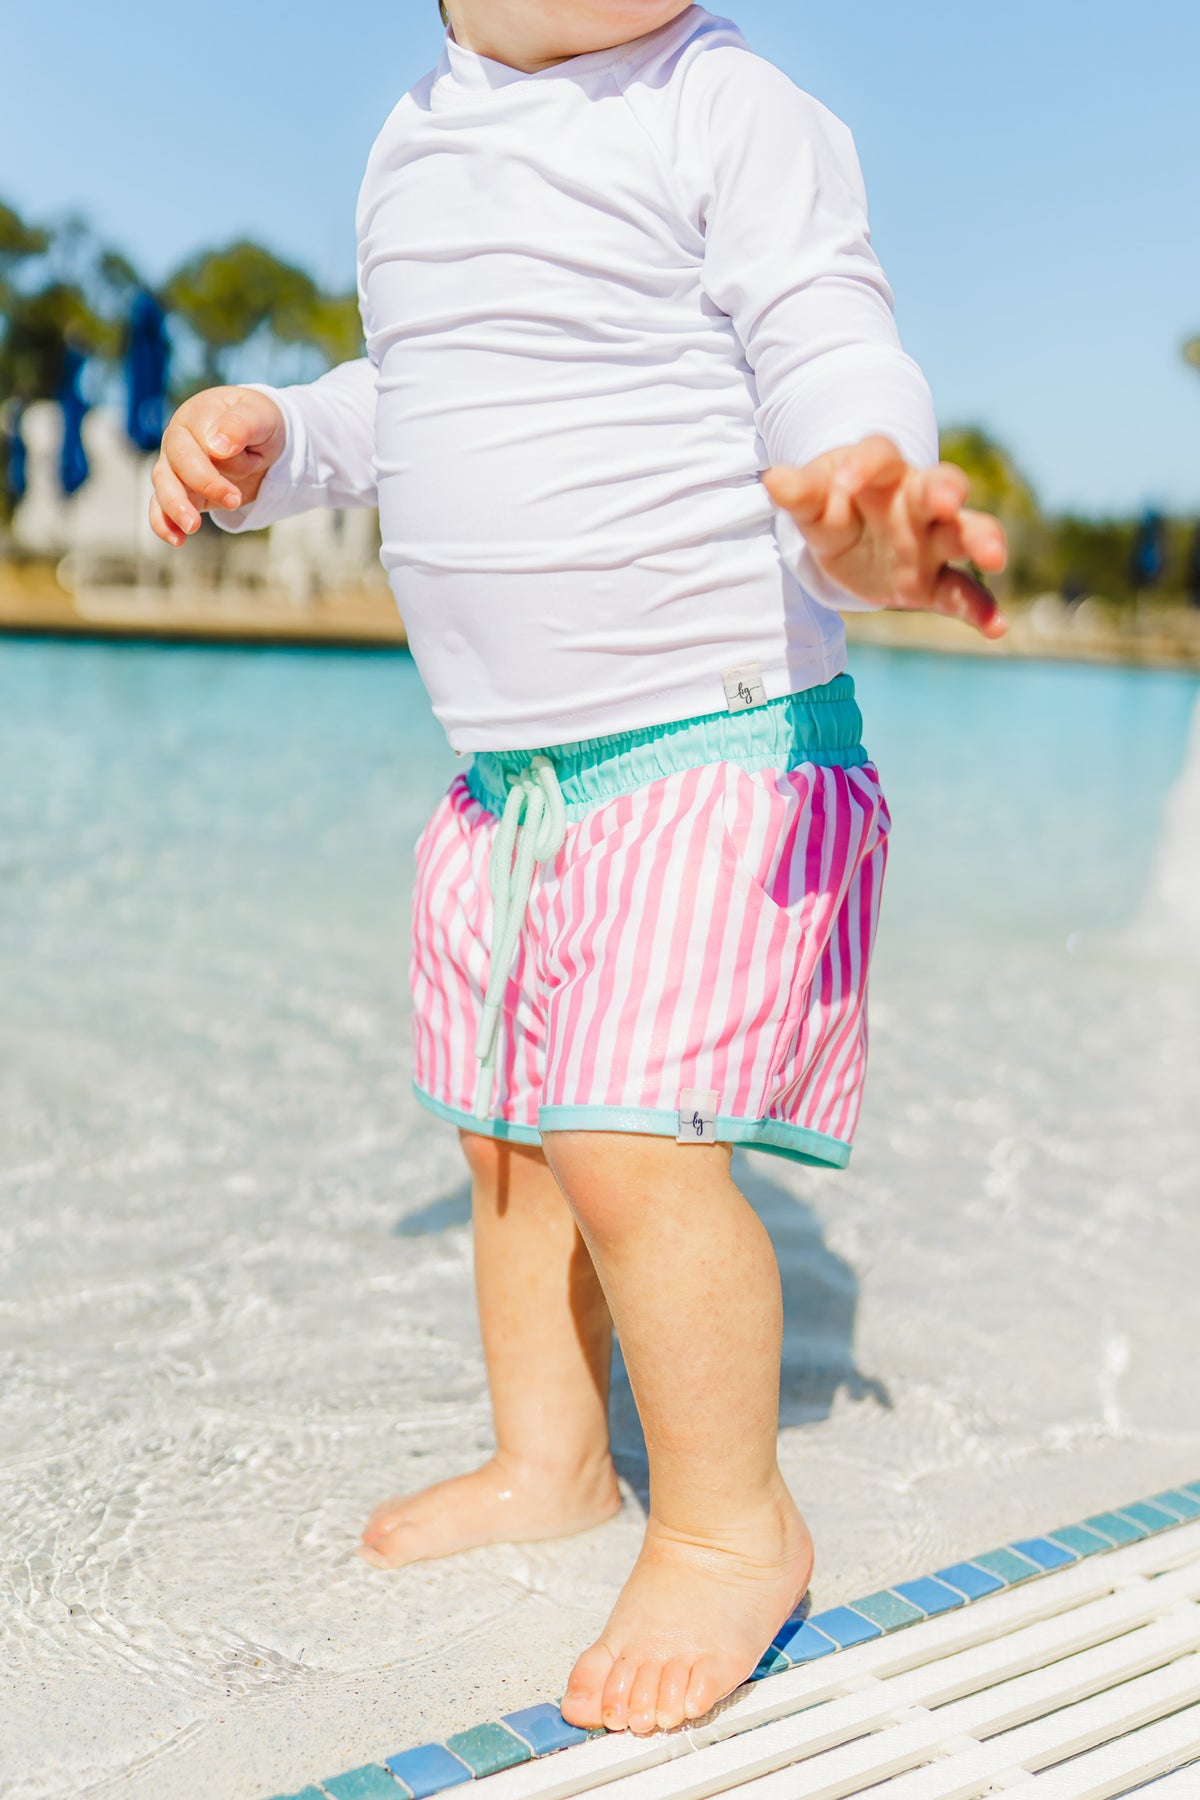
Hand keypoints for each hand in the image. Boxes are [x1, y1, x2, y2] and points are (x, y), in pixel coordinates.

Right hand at [149, 386, 285, 546]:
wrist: (259, 440)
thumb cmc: (257, 422)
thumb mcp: (259, 416)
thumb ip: (240, 425)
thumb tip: (218, 446)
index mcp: (198, 415)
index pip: (200, 435)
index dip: (220, 453)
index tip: (246, 458)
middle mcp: (179, 439)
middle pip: (178, 461)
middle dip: (205, 483)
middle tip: (234, 500)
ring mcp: (175, 467)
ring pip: (164, 486)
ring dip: (176, 507)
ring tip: (193, 526)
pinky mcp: (179, 492)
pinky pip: (161, 509)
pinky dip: (165, 525)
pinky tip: (177, 540)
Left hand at [763, 435, 1007, 638]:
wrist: (847, 539)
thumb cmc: (833, 509)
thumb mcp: (814, 505)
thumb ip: (801, 495)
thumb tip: (774, 479)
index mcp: (880, 474)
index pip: (880, 455)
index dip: (865, 465)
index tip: (846, 483)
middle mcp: (915, 502)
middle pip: (937, 486)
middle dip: (944, 490)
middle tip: (947, 499)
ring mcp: (931, 542)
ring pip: (962, 534)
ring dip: (980, 540)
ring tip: (993, 557)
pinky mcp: (934, 582)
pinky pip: (962, 593)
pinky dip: (980, 609)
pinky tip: (997, 628)